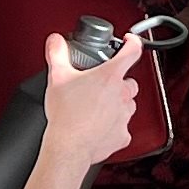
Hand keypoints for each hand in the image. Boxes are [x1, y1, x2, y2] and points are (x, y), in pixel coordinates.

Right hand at [39, 28, 147, 168]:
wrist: (68, 147)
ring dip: (118, 103)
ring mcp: (124, 116)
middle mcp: (122, 95)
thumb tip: (55, 41)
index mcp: (110, 77)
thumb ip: (57, 54)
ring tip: (99, 107)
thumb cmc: (65, 116)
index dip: (133, 43)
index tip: (130, 41)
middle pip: (130, 82)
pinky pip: (122, 128)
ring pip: (128, 105)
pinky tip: (99, 127)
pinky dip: (114, 126)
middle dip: (119, 81)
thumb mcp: (57, 77)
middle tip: (103, 85)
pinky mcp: (122, 136)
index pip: (132, 51)